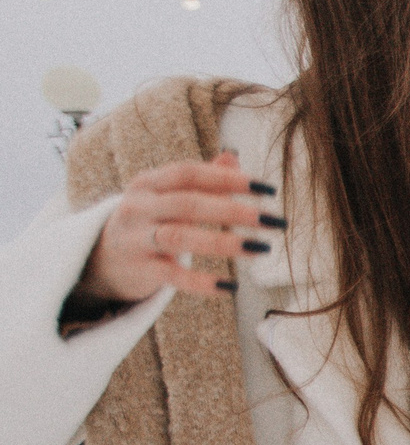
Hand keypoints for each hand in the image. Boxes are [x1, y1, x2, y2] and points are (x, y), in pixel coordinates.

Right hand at [81, 154, 279, 303]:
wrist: (101, 259)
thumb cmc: (148, 221)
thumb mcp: (167, 195)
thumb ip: (201, 179)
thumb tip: (234, 158)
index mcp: (149, 183)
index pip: (189, 173)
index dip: (228, 179)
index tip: (267, 188)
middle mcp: (139, 206)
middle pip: (188, 203)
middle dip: (233, 211)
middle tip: (272, 220)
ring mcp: (136, 238)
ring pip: (179, 237)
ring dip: (223, 242)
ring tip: (260, 248)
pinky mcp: (139, 269)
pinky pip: (172, 275)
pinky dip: (201, 281)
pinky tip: (230, 286)